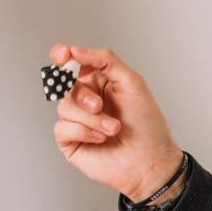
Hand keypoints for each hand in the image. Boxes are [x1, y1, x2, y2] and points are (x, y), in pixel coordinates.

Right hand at [49, 44, 182, 200]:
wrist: (149, 160)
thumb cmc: (147, 125)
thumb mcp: (131, 83)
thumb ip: (105, 60)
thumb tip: (76, 51)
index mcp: (98, 82)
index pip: (72, 63)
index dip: (62, 55)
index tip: (63, 55)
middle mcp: (85, 99)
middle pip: (64, 84)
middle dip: (83, 96)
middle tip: (100, 106)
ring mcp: (76, 120)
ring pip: (63, 107)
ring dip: (91, 119)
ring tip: (112, 128)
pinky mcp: (70, 140)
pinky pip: (62, 128)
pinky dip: (83, 132)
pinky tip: (100, 138)